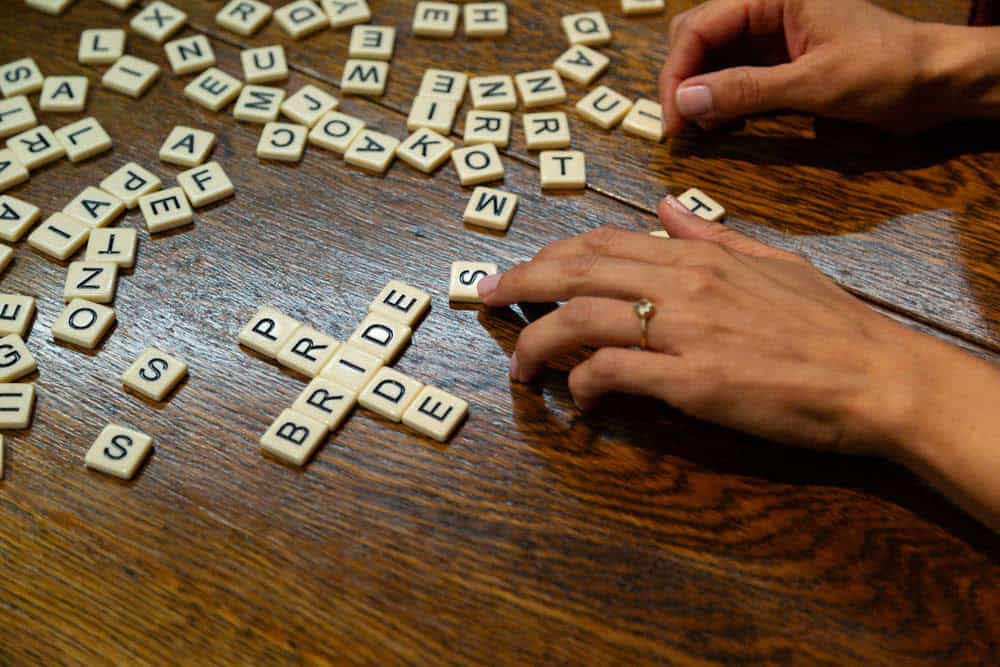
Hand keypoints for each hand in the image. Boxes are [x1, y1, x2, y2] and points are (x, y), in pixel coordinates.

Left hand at [477, 197, 933, 457]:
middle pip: (575, 273)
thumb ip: (710, 235)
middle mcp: (682, 283)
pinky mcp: (692, 381)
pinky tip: (577, 397)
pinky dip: (583, 383)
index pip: (601, 245)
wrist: (875, 376)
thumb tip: (666, 211)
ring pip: (581, 321)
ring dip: (537, 343)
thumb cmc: (826, 322)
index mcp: (697, 255)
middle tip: (485, 300)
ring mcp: (684, 331)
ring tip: (519, 366)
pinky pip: (614, 373)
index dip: (549, 256)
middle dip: (520, 285)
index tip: (520, 272)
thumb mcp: (769, 261)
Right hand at [659, 0, 977, 134]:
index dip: (677, 74)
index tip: (673, 122)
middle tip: (682, 129)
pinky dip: (722, 102)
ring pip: (712, 60)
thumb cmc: (888, 71)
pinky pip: (734, 77)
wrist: (939, 81)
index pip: (699, 28)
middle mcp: (767, 10)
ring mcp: (773, 36)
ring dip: (699, 94)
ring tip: (701, 132)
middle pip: (697, 39)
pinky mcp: (781, 61)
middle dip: (682, 82)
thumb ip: (747, 91)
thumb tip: (685, 103)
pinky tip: (724, 126)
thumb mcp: (815, 83)